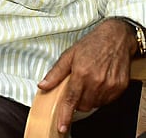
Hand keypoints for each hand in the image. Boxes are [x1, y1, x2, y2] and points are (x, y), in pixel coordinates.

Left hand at [38, 18, 134, 133]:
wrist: (116, 38)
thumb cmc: (91, 45)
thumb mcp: (69, 55)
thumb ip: (56, 73)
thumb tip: (43, 85)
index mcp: (81, 73)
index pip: (71, 99)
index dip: (65, 115)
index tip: (62, 126)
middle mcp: (97, 81)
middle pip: (83, 105)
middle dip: (77, 101)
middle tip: (77, 87)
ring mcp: (110, 85)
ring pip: (95, 104)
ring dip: (89, 98)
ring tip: (89, 82)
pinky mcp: (120, 87)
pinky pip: (107, 100)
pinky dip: (101, 96)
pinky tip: (99, 83)